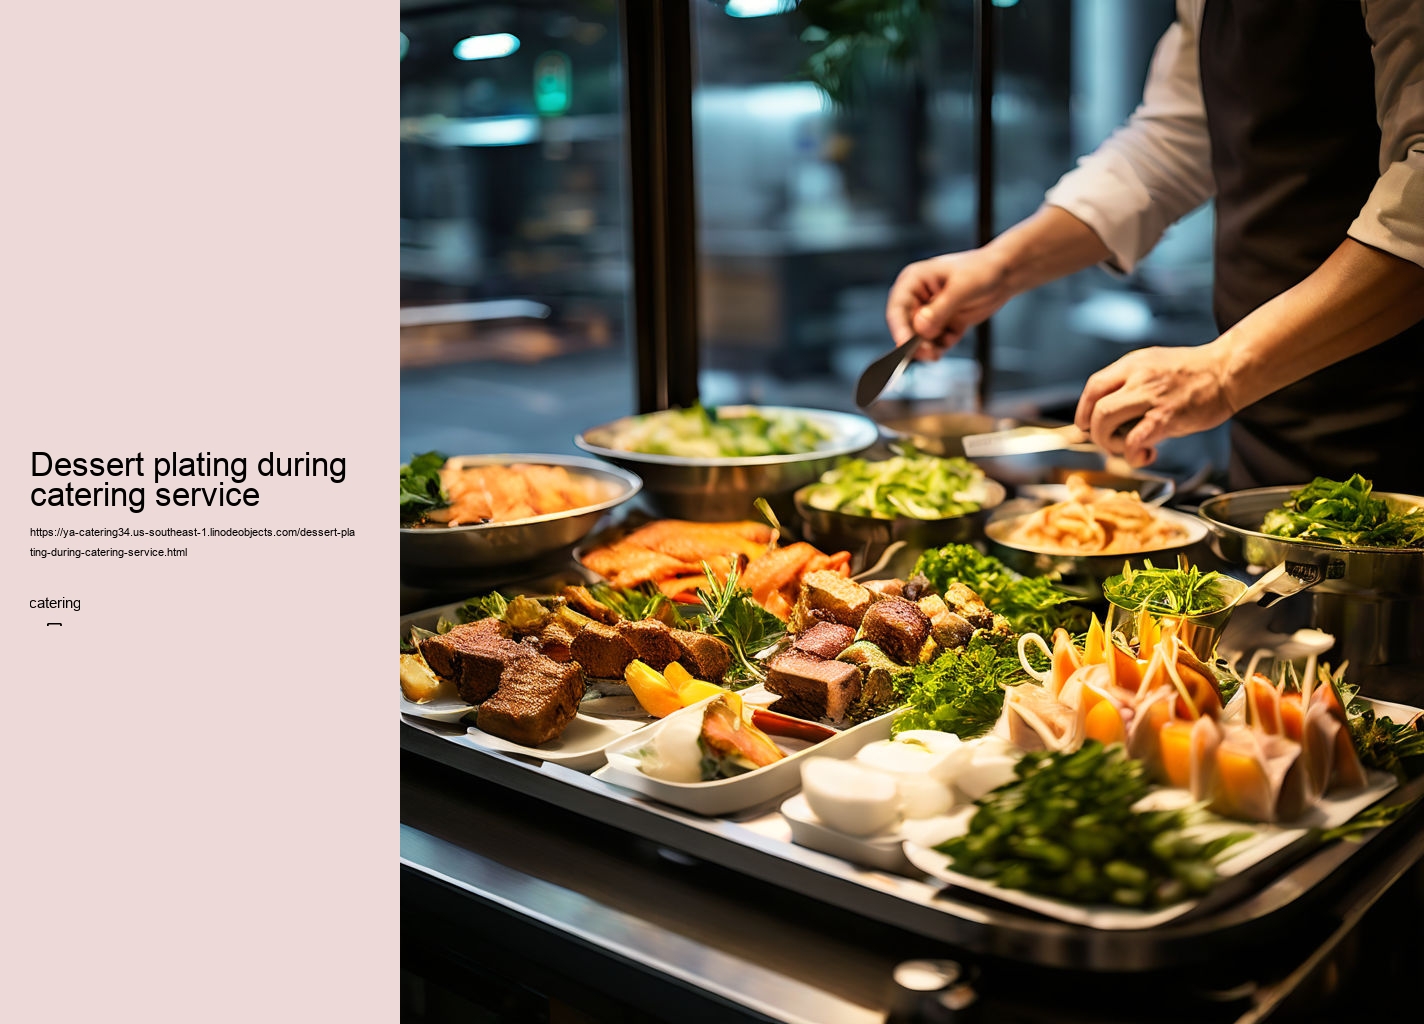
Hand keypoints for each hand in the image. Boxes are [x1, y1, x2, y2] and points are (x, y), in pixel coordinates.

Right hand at [886, 248, 1011, 360]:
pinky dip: (942, 346)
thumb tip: (920, 328)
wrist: (1005, 274)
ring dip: (929, 347)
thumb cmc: (983, 270)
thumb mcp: (962, 288)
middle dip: (916, 343)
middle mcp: (917, 298)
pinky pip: (935, 342)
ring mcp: (929, 312)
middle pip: (906, 328)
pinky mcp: (942, 323)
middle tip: (930, 353)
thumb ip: (940, 309)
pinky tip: (954, 336)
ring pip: (919, 339)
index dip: (899, 329)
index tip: (905, 346)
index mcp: (914, 281)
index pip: (897, 309)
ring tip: (942, 348)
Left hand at [1074, 343, 1233, 466]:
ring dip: (1109, 443)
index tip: (1086, 425)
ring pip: (1105, 420)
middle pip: (1096, 408)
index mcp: (1132, 364)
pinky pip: (1134, 440)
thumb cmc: (1194, 373)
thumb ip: (1131, 383)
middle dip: (1095, 431)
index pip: (1093, 387)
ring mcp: (1151, 397)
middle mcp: (1137, 378)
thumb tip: (1109, 411)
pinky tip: (1145, 455)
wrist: (1228, 371)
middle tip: (1108, 442)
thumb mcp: (1154, 365)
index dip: (1083, 410)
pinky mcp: (1166, 417)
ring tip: (1127, 448)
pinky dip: (1132, 455)